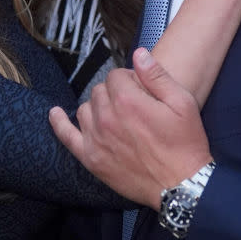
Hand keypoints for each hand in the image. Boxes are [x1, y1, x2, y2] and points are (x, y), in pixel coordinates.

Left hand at [49, 49, 212, 209]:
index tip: (141, 90)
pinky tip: (55, 113)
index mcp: (128, 101)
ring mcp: (96, 139)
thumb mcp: (182, 103)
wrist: (181, 185)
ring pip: (85, 108)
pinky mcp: (91, 159)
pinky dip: (59, 123)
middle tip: (133, 106)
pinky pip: (67, 136)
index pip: (116, 76)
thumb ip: (157, 76)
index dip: (130, 80)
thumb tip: (138, 54)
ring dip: (97, 107)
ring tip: (115, 116)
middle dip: (115, 93)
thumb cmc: (185, 144)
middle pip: (100, 91)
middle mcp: (107, 118)